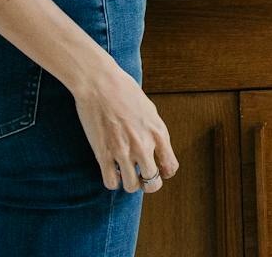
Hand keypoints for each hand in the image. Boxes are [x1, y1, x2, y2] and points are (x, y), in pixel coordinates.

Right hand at [71, 60, 177, 193]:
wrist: (101, 84)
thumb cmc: (125, 92)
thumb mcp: (150, 111)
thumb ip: (155, 132)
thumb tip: (156, 150)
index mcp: (158, 133)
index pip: (170, 167)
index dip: (164, 173)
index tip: (157, 169)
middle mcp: (144, 145)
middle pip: (153, 183)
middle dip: (148, 183)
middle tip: (140, 176)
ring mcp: (123, 151)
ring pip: (132, 187)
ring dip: (129, 184)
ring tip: (125, 174)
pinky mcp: (103, 154)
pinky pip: (111, 183)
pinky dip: (113, 182)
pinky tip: (112, 172)